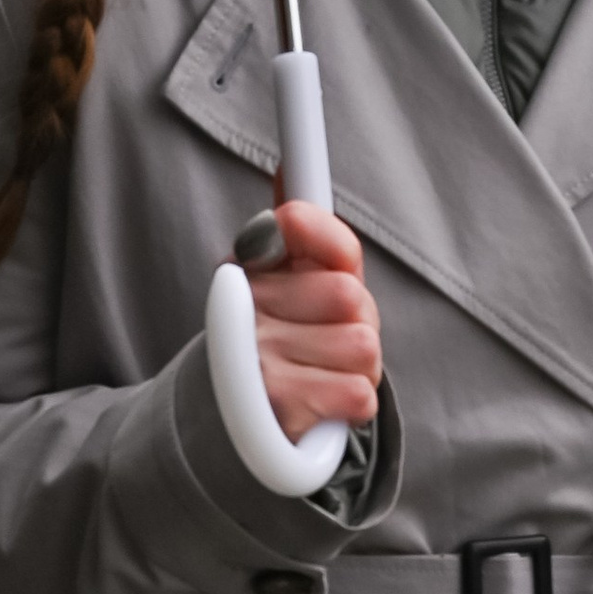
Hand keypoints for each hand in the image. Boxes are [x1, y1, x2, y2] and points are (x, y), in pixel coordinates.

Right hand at [242, 201, 380, 441]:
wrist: (228, 426)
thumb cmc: (271, 346)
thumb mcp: (278, 284)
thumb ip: (295, 234)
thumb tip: (289, 167)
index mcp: (249, 270)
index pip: (297, 225)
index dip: (320, 237)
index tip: (317, 248)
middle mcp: (247, 309)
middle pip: (351, 295)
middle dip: (356, 321)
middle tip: (328, 338)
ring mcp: (259, 359)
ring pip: (363, 345)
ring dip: (356, 366)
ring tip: (324, 371)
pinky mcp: (279, 409)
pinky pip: (360, 392)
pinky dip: (351, 402)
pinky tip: (324, 402)